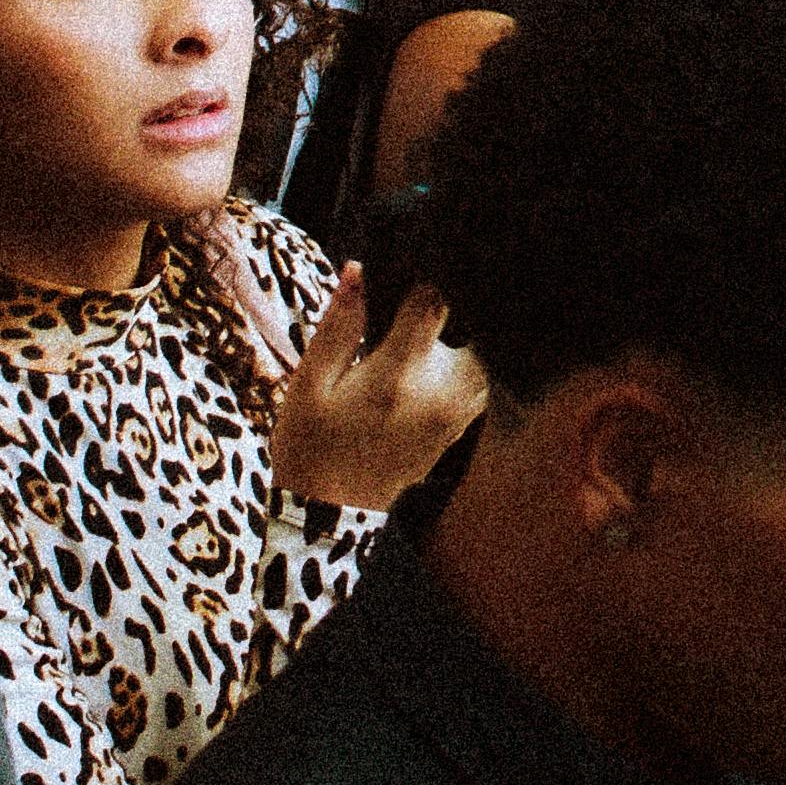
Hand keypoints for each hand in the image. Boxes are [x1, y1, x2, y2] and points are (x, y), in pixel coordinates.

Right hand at [256, 259, 486, 517]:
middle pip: (464, 321)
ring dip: (449, 336)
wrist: (329, 515)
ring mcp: (458, 412)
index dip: (421, 275)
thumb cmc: (311, 445)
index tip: (403, 271)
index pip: (435, 300)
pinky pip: (475, 375)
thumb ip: (340, 325)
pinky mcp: (461, 426)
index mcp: (399, 375)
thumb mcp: (310, 383)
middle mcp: (442, 392)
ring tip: (406, 336)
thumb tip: (359, 269)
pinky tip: (417, 366)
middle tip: (399, 310)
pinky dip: (456, 362)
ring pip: (474, 348)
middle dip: (438, 307)